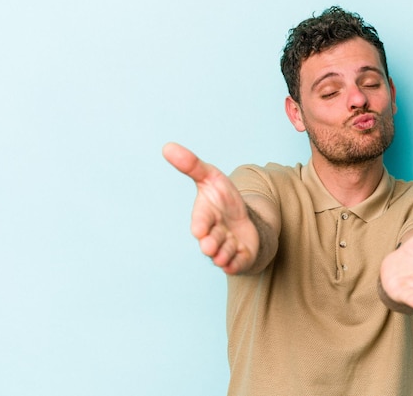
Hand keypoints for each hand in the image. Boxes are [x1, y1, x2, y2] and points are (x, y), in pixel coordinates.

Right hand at [162, 142, 259, 273]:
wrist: (245, 220)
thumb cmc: (224, 199)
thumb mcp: (212, 177)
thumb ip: (192, 165)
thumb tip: (167, 147)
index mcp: (204, 217)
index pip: (201, 222)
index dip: (201, 226)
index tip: (200, 230)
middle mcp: (212, 236)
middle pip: (211, 242)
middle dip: (211, 244)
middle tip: (211, 246)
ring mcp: (225, 248)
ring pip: (224, 254)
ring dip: (226, 252)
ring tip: (231, 245)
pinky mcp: (239, 258)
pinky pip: (237, 264)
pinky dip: (237, 263)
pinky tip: (237, 258)